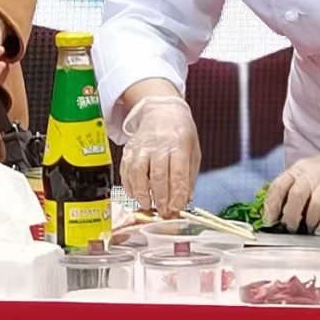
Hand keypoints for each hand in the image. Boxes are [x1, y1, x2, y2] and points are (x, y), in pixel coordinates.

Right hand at [120, 96, 200, 216]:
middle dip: (160, 197)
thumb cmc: (180, 132)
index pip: (178, 173)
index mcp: (179, 144)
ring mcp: (142, 145)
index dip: (177, 194)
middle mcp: (159, 144)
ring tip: (147, 204)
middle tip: (163, 210)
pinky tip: (134, 194)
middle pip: (158, 175)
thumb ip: (189, 175)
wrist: (162, 109)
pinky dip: (128, 184)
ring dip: (142, 192)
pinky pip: (126, 168)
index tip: (177, 207)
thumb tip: (185, 200)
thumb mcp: (193, 150)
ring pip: (138, 172)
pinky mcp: (130, 147)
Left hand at [263, 139, 319, 235]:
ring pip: (315, 204)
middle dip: (290, 216)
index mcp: (298, 169)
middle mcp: (312, 174)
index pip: (279, 185)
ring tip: (308, 230)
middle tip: (290, 228)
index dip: (271, 205)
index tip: (268, 220)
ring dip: (309, 221)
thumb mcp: (305, 172)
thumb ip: (292, 188)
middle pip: (296, 195)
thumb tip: (276, 211)